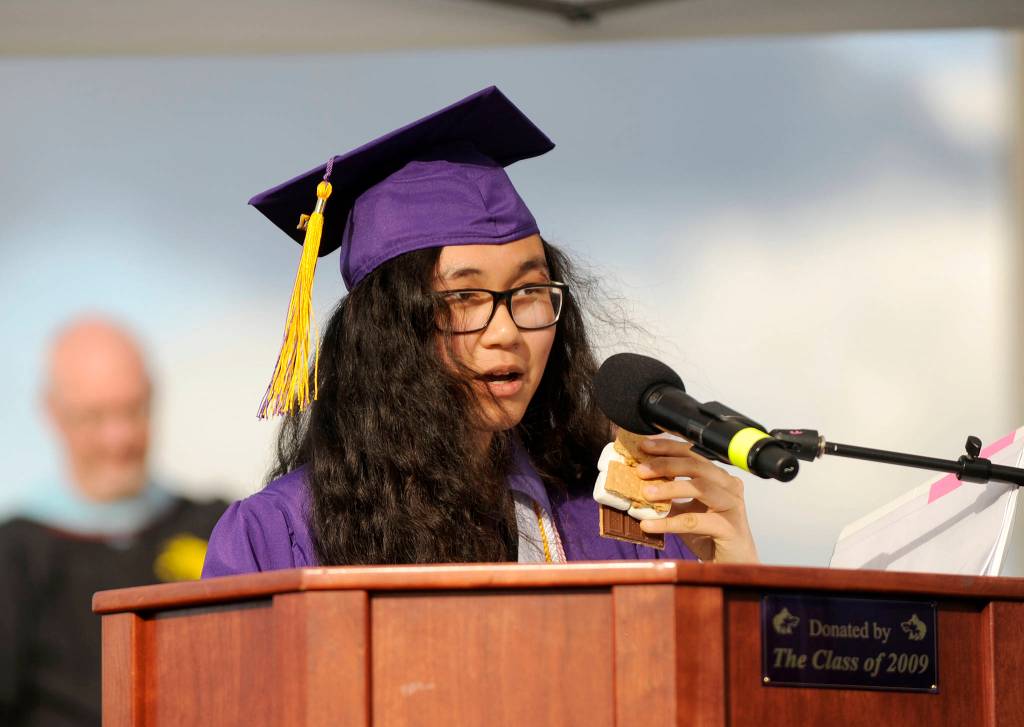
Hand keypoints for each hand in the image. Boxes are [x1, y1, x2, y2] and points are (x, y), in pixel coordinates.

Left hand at [634, 437, 758, 563]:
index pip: (692, 454)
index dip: (667, 447)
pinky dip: (670, 522)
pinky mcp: (730, 528)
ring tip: (646, 494)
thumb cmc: (710, 536)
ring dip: (670, 488)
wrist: (731, 565)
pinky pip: (696, 521)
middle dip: (666, 464)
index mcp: (718, 477)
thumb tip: (636, 487)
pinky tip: (649, 525)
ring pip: (700, 487)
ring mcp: (732, 505)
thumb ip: (667, 499)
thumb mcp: (684, 512)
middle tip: (641, 470)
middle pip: (696, 465)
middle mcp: (728, 486)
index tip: (644, 445)